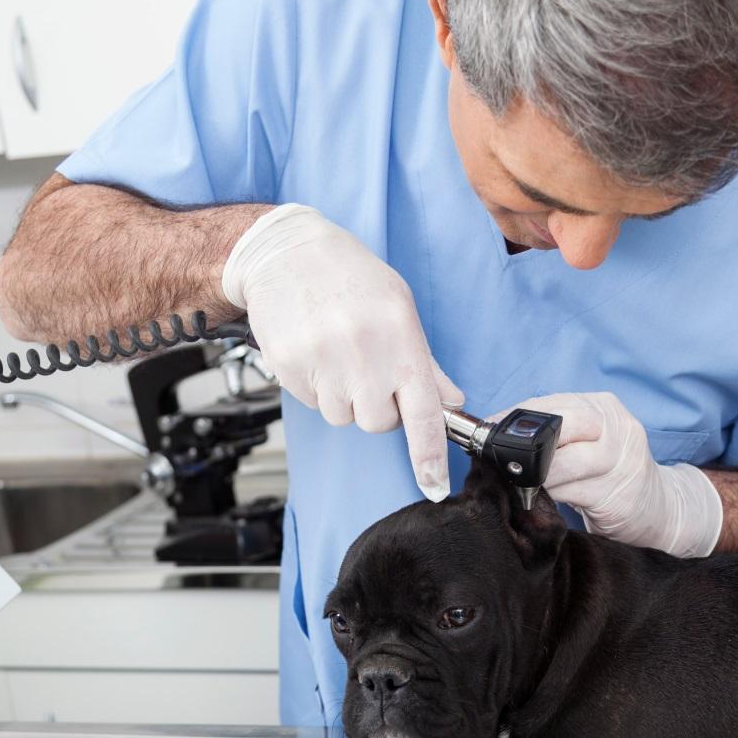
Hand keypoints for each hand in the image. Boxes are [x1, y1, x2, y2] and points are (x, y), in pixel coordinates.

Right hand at [222, 204, 462, 499]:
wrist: (286, 251)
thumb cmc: (350, 277)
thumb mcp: (399, 308)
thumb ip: (424, 362)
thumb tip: (451, 401)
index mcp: (400, 337)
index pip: (423, 410)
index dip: (429, 454)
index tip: (435, 485)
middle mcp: (363, 351)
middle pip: (378, 422)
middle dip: (377, 406)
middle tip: (368, 370)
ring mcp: (323, 361)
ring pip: (343, 417)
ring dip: (344, 397)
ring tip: (338, 354)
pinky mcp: (290, 367)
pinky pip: (312, 403)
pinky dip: (316, 387)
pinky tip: (315, 351)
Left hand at [489, 392, 722, 556]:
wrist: (660, 508)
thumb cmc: (611, 473)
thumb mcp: (590, 441)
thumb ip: (556, 432)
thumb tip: (499, 434)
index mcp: (605, 407)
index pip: (553, 404)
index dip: (516, 416)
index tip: (488, 430)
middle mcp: (619, 428)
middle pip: (563, 425)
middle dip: (528, 445)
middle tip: (507, 461)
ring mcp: (623, 461)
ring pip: (564, 462)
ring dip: (537, 476)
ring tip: (525, 484)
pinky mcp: (620, 494)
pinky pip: (573, 493)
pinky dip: (553, 496)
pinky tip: (547, 499)